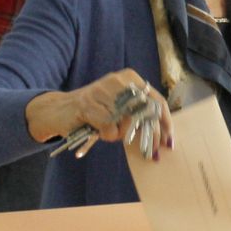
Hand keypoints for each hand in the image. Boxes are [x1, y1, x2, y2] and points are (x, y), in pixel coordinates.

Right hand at [26, 68, 173, 154]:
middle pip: (145, 113)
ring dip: (119, 134)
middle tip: (150, 153)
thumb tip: (163, 134)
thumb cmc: (95, 110)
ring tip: (108, 131)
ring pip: (126, 123)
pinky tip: (97, 129)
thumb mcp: (120, 106)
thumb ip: (140, 113)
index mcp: (130, 78)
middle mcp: (118, 80)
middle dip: (149, 136)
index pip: (156, 100)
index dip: (165, 122)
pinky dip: (106, 135)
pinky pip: (109, 128)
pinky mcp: (89, 105)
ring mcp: (102, 91)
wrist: (60, 110)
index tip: (170, 141)